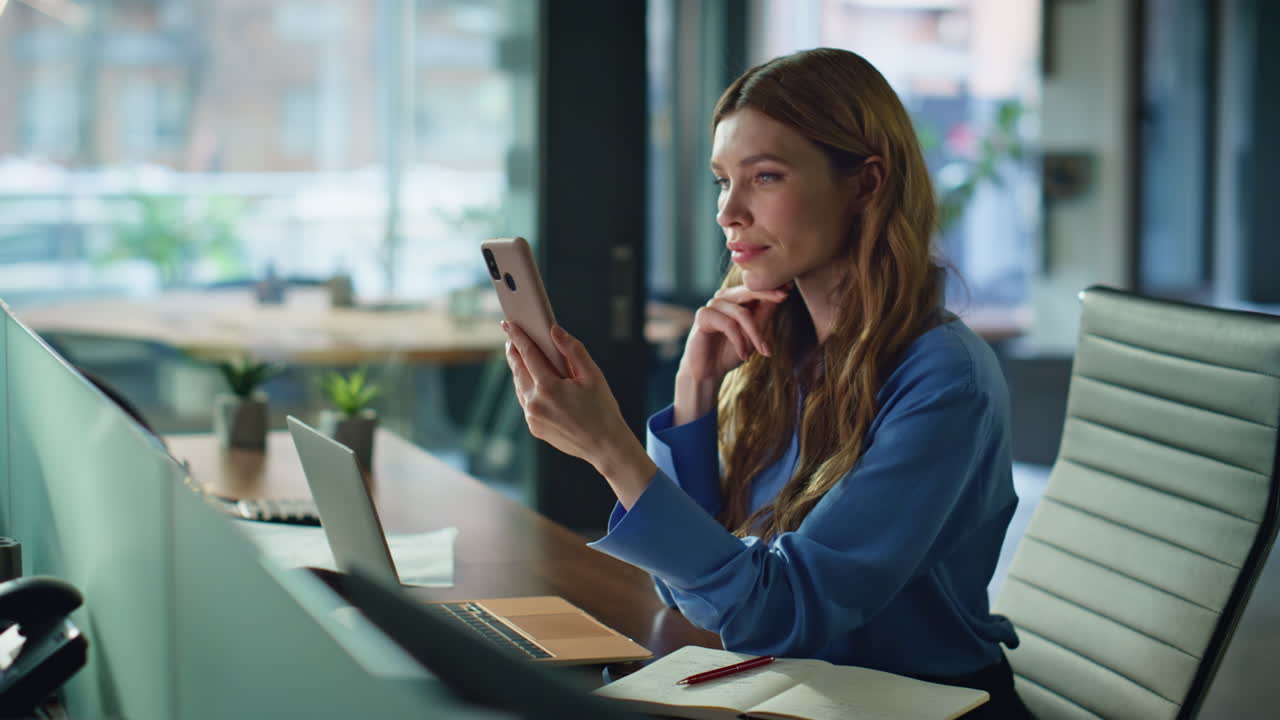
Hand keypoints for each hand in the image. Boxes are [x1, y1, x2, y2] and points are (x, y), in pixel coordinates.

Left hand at [502, 322, 654, 507]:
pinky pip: (526, 402)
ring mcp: (532, 418)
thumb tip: (554, 331)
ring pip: (520, 387)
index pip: (528, 354)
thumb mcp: (593, 375)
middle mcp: (535, 403)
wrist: (605, 446)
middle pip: (518, 370)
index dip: (517, 337)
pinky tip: (533, 381)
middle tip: (511, 337)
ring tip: (521, 356)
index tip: (509, 324)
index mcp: (549, 387)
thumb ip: (572, 350)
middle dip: (514, 352)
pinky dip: (527, 388)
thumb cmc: (602, 409)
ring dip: (519, 370)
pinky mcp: (534, 428)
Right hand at [678, 285, 790, 382]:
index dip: (772, 287)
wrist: (708, 371)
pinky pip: (728, 324)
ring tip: (763, 351)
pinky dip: (738, 341)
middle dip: (768, 296)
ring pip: (741, 313)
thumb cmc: (731, 351)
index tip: (790, 285)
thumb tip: (783, 294)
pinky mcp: (703, 315)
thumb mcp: (754, 333)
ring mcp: (712, 305)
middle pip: (748, 292)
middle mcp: (723, 298)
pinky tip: (744, 356)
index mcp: (735, 299)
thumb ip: (765, 314)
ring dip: (754, 335)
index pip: (755, 288)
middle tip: (784, 297)